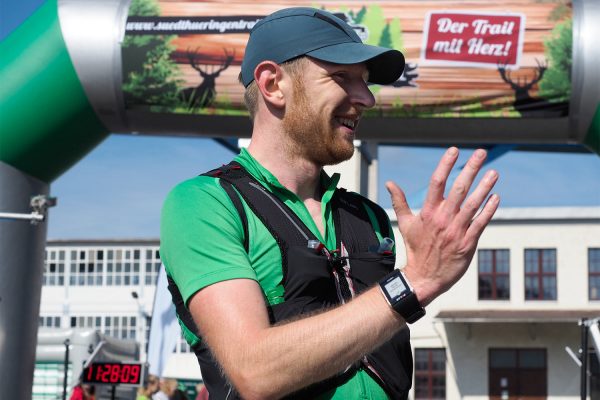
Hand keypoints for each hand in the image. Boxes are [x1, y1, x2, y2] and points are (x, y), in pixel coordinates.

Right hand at [386, 147, 498, 305]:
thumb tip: (390, 183)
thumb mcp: (405, 224)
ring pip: (473, 204)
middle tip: (482, 153)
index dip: (446, 165)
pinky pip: (480, 223)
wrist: (423, 277)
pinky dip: (489, 209)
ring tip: (494, 172)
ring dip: (485, 187)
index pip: (437, 183)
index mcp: (428, 212)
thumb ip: (400, 201)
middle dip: (471, 169)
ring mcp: (456, 231)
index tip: (455, 150)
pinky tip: (495, 197)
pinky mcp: (467, 243)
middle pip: (459, 189)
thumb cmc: (415, 249)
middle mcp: (443, 219)